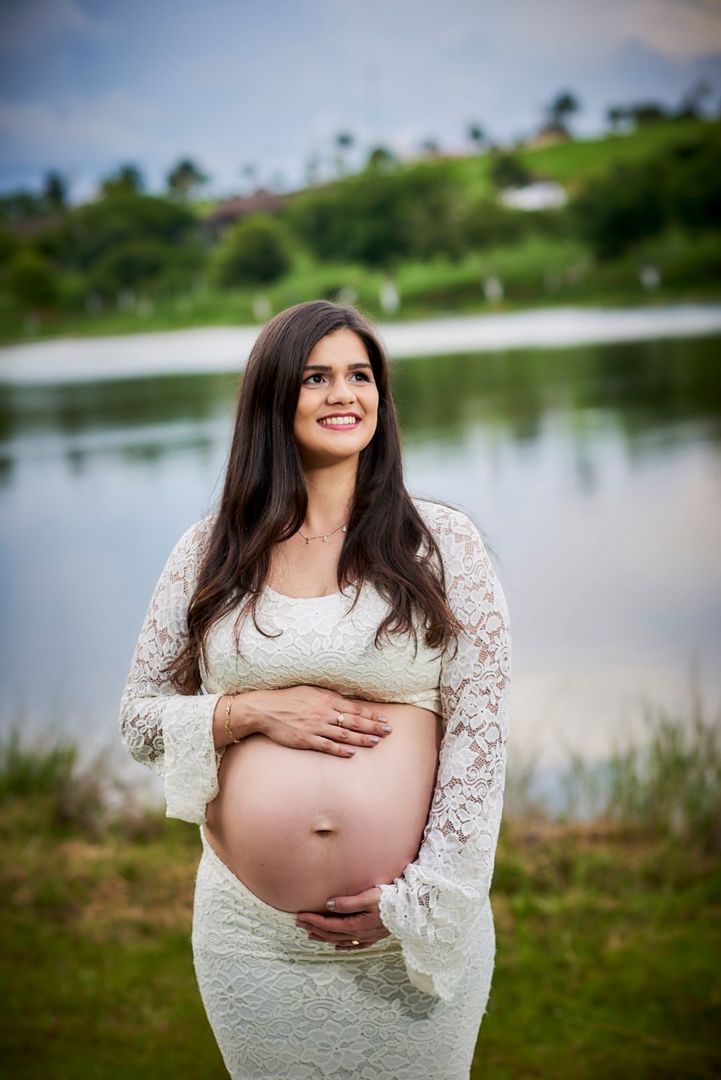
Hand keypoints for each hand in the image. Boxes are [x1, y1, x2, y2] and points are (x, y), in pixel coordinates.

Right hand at [242, 685, 392, 757]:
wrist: (265, 709)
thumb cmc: (288, 698)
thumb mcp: (311, 690)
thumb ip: (329, 696)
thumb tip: (346, 699)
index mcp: (326, 699)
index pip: (354, 708)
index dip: (371, 715)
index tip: (384, 719)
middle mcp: (324, 712)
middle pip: (354, 721)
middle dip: (373, 726)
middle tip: (388, 732)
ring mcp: (315, 727)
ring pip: (344, 734)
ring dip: (361, 739)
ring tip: (376, 742)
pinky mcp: (306, 739)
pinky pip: (327, 746)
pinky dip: (340, 750)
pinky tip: (352, 753)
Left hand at [295, 886, 390, 949]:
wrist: (412, 910)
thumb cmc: (391, 900)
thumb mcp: (368, 897)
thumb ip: (348, 903)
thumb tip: (328, 905)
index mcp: (356, 925)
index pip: (329, 924)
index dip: (313, 921)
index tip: (300, 916)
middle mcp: (359, 934)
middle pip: (332, 934)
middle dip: (314, 928)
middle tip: (299, 923)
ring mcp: (367, 937)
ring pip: (340, 940)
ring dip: (324, 937)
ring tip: (310, 934)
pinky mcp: (374, 937)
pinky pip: (355, 945)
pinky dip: (344, 946)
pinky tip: (337, 947)